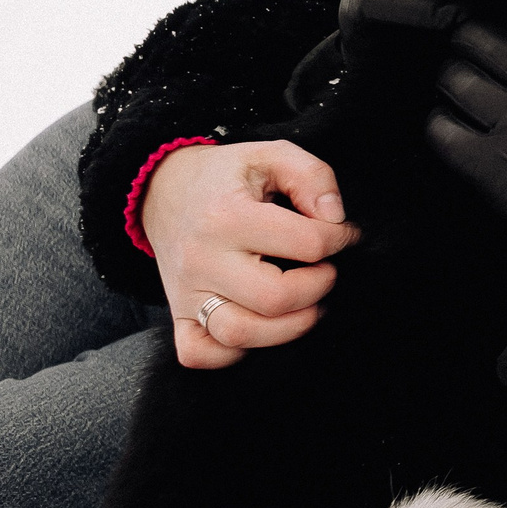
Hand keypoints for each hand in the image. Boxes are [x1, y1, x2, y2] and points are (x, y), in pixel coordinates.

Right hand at [143, 141, 357, 369]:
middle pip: (275, 299)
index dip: (340, 239)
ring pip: (241, 335)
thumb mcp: (269, 154)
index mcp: (227, 217)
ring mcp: (186, 293)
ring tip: (305, 302)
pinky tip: (259, 325)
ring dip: (288, 326)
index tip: (344, 235)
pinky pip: (199, 353)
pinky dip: (232, 353)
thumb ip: (312, 176)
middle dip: (318, 287)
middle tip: (324, 270)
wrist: (161, 190)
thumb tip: (334, 217)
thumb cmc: (224, 176)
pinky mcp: (177, 314)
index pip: (305, 243)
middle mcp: (203, 260)